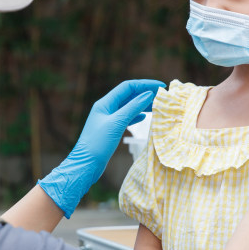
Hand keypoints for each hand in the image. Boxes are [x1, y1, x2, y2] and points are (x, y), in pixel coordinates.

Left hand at [38, 79, 164, 216]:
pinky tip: (145, 117)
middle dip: (145, 93)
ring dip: (142, 104)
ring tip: (157, 105)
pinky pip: (126, 118)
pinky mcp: (110, 130)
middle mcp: (106, 108)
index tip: (161, 86)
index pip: (128, 87)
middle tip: (162, 96)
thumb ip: (132, 108)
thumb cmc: (98, 144)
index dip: (145, 84)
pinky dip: (136, 115)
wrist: (86, 165)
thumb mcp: (116, 124)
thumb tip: (148, 94)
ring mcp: (108, 119)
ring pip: (128, 107)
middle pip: (129, 95)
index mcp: (105, 103)